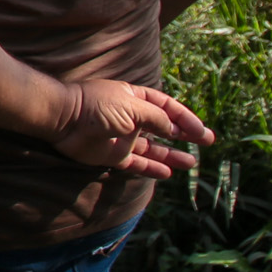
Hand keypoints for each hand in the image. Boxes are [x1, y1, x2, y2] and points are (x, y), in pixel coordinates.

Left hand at [50, 78, 211, 180]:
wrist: (63, 120)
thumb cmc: (96, 106)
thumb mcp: (132, 106)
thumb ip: (156, 118)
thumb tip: (174, 129)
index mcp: (135, 98)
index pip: (167, 107)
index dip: (186, 118)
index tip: (201, 132)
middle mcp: (131, 117)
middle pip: (163, 128)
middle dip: (185, 136)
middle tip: (207, 143)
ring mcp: (122, 137)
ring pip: (153, 149)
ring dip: (172, 155)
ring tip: (192, 163)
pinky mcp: (112, 155)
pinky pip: (136, 164)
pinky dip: (151, 169)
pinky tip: (168, 173)